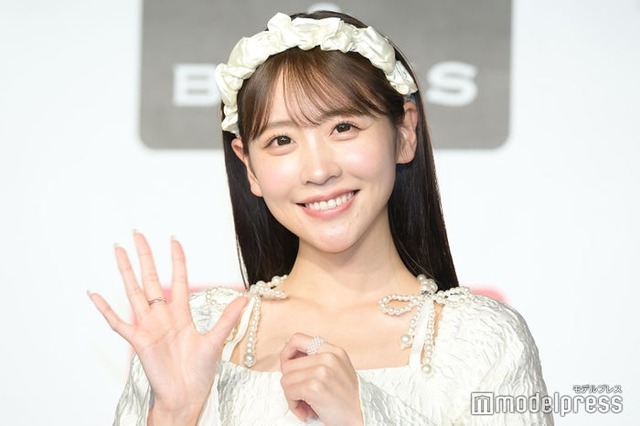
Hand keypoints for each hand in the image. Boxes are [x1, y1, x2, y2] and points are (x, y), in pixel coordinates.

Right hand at [89, 231, 246, 422]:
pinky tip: (96, 295)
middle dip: (145, 256)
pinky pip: (118, 323)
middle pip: (151, 279)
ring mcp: (148, 327)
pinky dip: (106, 309)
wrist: (185, 396)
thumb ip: (227, 319)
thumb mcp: (216, 342)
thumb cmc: (198, 372)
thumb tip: (245, 299)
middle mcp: (162, 316)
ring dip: (125, 272)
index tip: (173, 239)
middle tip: (137, 234)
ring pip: (134, 293)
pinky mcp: (138, 341)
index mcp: (181, 313)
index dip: (176, 260)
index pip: (178, 279)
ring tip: (118, 251)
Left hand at [279, 333, 362, 425]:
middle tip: (301, 396)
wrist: (363, 417)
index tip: (288, 368)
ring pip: (286, 379)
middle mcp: (328, 357)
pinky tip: (305, 411)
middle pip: (288, 364)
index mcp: (333, 351)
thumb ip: (317, 361)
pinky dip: (294, 405)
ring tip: (305, 405)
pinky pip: (289, 392)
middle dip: (290, 383)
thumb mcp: (338, 371)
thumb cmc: (348, 400)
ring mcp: (321, 371)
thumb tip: (288, 359)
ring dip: (292, 396)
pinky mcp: (314, 386)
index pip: (297, 339)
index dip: (287, 353)